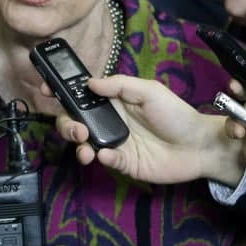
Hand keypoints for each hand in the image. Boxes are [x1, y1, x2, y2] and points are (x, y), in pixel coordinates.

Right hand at [52, 76, 243, 185]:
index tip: (47, 89)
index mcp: (114, 101)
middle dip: (66, 124)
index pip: (81, 95)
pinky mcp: (123, 163)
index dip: (62, 92)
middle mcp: (109, 121)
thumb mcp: (150, 91)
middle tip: (77, 128)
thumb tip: (89, 82)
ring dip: (77, 143)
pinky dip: (101, 157)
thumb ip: (119, 85)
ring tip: (85, 145)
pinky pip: (104, 160)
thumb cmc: (177, 114)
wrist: (199, 145)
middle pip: (74, 121)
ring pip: (83, 143)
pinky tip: (107, 154)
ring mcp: (114, 143)